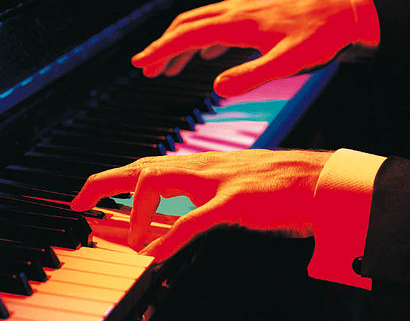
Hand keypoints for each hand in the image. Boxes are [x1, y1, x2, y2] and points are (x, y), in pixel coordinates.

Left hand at [71, 149, 330, 261]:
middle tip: (81, 202)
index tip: (94, 196)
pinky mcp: (238, 201)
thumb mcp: (236, 187)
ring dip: (134, 212)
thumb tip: (176, 219)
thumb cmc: (281, 185)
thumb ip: (205, 198)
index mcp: (206, 167)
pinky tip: (155, 251)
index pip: (152, 167)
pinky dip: (172, 235)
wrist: (318, 180)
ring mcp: (220, 182)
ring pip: (160, 181)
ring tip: (116, 233)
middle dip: (107, 183)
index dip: (118, 180)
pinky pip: (196, 218)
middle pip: (144, 167)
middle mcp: (206, 168)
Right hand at [131, 0, 377, 96]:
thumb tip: (217, 88)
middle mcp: (236, 10)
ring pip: (201, 23)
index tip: (140, 63)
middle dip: (164, 47)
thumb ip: (252, 75)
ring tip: (170, 67)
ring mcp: (244, 9)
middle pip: (187, 25)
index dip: (161, 49)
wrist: (342, 13)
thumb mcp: (287, 61)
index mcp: (238, 22)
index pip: (187, 35)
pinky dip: (204, 39)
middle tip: (148, 69)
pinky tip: (207, 54)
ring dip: (182, 44)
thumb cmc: (318, 37)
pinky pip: (219, 24)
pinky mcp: (254, 12)